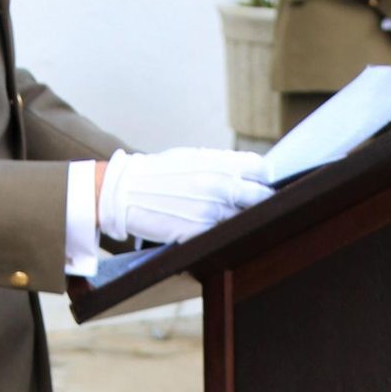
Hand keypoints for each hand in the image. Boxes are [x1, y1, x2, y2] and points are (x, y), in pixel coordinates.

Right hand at [97, 148, 271, 244]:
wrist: (126, 191)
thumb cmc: (159, 173)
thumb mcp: (193, 158)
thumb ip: (222, 164)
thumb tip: (249, 170)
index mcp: (219, 163)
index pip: (261, 169)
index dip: (264, 178)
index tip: (263, 183)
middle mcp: (220, 185)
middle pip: (261, 196)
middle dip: (262, 200)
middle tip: (259, 204)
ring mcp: (212, 210)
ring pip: (245, 218)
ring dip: (244, 218)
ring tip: (236, 217)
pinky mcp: (199, 231)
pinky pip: (223, 233)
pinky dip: (224, 232)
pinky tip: (217, 228)